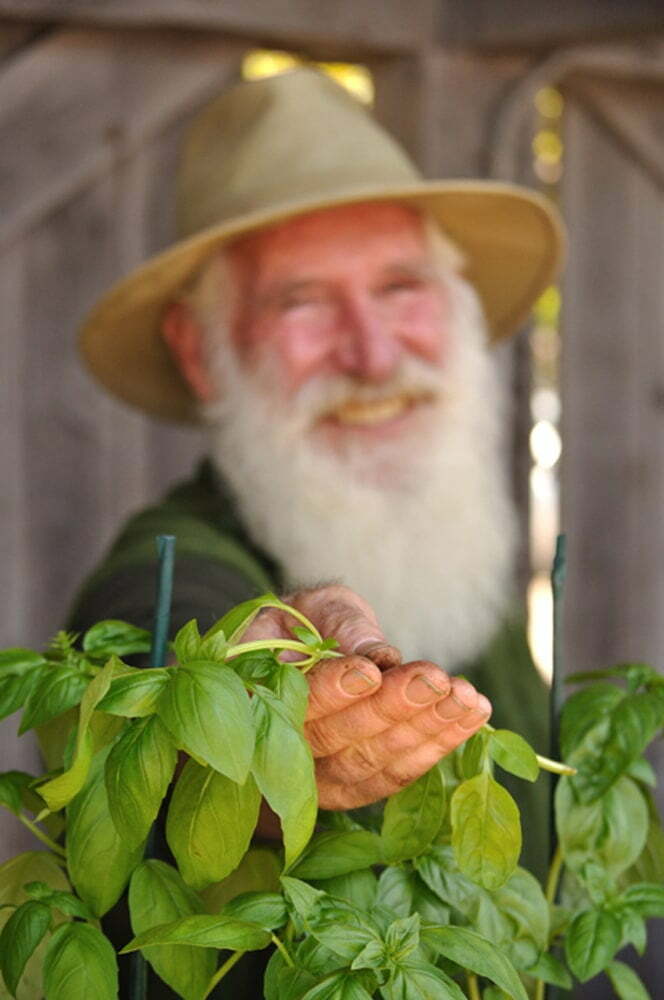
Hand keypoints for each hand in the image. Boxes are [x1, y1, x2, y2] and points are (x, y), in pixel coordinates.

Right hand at [244, 584, 490, 810]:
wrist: (292, 662)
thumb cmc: (301, 626)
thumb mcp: (312, 607)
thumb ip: (339, 625)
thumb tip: (378, 655)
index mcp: (251, 698)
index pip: (292, 702)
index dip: (332, 689)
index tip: (371, 671)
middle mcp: (275, 751)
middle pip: (336, 739)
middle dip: (391, 708)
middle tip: (434, 679)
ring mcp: (314, 781)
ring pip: (371, 763)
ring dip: (424, 731)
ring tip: (465, 696)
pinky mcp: (351, 790)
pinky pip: (395, 776)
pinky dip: (437, 747)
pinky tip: (471, 717)